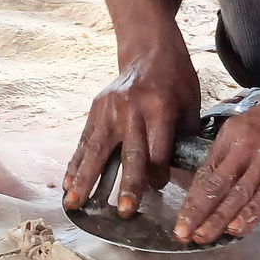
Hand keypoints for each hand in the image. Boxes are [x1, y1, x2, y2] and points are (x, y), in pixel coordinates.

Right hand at [63, 44, 200, 216]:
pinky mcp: (96, 108)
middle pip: (129, 152)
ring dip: (85, 179)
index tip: (159, 189)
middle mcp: (132, 109)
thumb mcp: (191, 102)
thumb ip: (186, 135)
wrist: (148, 48)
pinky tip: (68, 183)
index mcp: (160, 107)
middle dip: (127, 184)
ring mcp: (110, 108)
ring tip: (75, 203)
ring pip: (97, 149)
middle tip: (124, 211)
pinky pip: (85, 140)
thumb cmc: (175, 78)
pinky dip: (75, 163)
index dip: (159, 173)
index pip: (159, 149)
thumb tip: (185, 171)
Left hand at [174, 86, 259, 244]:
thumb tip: (219, 183)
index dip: (191, 199)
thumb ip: (236, 151)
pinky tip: (236, 230)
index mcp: (232, 133)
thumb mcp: (252, 123)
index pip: (206, 172)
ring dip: (217, 219)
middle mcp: (244, 146)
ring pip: (236, 194)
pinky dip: (250, 215)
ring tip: (201, 238)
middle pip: (215, 184)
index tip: (181, 220)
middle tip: (181, 235)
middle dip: (195, 212)